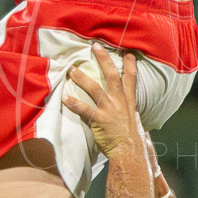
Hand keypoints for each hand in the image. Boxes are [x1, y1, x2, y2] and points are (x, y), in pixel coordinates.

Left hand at [61, 46, 144, 160]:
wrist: (129, 151)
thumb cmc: (130, 137)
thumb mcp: (133, 119)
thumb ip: (127, 109)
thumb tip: (124, 106)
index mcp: (128, 101)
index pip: (131, 78)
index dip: (130, 64)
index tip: (128, 52)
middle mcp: (119, 101)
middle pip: (112, 75)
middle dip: (103, 59)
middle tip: (95, 46)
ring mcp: (109, 110)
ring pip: (95, 88)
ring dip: (82, 78)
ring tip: (71, 69)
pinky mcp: (99, 120)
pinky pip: (84, 109)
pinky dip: (74, 102)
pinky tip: (64, 97)